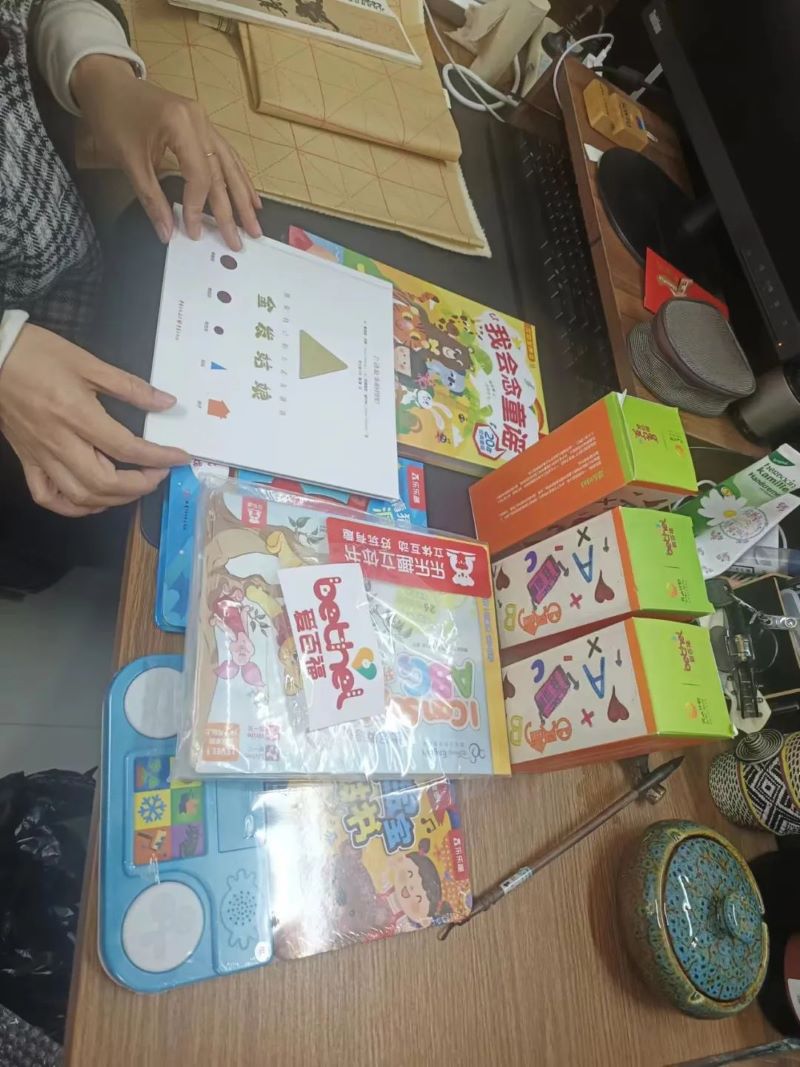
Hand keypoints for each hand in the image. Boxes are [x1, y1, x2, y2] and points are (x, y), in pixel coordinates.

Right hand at [0, 325, 189, 516]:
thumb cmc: (37, 354)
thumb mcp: (88, 363)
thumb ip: (130, 387)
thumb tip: (166, 403)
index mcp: (77, 416)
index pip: (127, 448)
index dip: (159, 457)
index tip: (180, 457)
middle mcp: (59, 443)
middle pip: (105, 482)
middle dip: (140, 485)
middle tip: (158, 473)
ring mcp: (41, 456)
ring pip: (80, 496)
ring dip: (114, 499)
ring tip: (134, 486)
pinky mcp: (27, 460)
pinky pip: (48, 497)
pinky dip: (73, 507)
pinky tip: (93, 499)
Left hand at [71, 55, 261, 250]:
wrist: (106, 81)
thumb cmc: (112, 116)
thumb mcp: (128, 160)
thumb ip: (151, 198)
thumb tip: (167, 233)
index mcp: (181, 124)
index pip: (199, 176)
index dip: (198, 207)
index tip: (194, 232)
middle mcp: (200, 120)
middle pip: (220, 172)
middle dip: (232, 209)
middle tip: (241, 240)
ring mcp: (204, 120)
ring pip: (229, 164)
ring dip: (243, 195)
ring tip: (254, 222)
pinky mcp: (203, 124)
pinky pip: (226, 153)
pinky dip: (238, 176)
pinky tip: (248, 194)